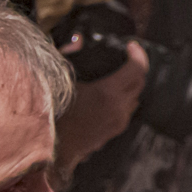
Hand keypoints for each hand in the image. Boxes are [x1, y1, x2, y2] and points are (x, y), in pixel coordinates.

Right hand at [52, 44, 148, 176]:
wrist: (52, 149)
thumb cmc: (51, 114)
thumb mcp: (60, 81)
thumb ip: (69, 57)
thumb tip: (77, 42)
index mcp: (108, 93)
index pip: (137, 69)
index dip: (138, 54)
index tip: (132, 46)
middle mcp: (119, 108)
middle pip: (140, 82)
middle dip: (136, 67)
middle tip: (126, 57)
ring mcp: (119, 121)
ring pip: (135, 97)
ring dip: (130, 84)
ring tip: (118, 75)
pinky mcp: (116, 130)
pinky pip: (127, 109)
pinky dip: (124, 98)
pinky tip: (111, 94)